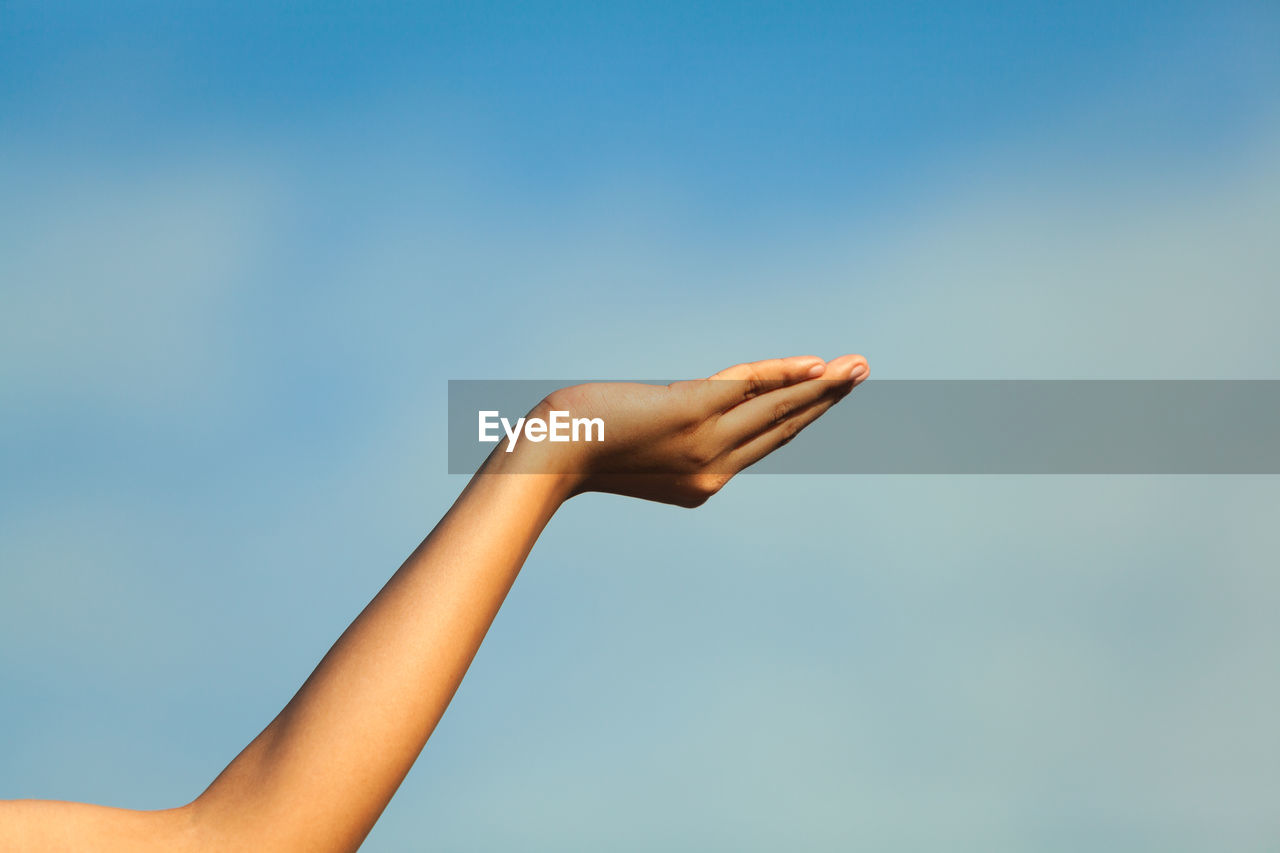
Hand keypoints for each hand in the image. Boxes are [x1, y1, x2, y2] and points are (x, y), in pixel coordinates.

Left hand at [521, 354, 868, 506]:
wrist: (546, 457)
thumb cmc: (573, 447)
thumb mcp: (630, 443)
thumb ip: (663, 431)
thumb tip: (679, 405)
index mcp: (702, 485)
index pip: (761, 442)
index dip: (798, 416)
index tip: (824, 394)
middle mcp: (713, 469)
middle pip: (782, 426)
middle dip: (825, 400)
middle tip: (862, 373)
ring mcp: (706, 442)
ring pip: (778, 409)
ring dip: (823, 387)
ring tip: (858, 367)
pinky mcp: (693, 412)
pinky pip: (752, 389)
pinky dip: (787, 376)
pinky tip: (817, 367)